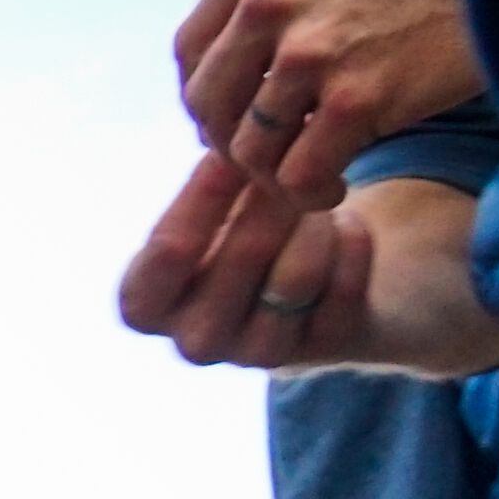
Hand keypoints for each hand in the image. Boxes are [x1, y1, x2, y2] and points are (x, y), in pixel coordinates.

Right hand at [118, 166, 498, 376]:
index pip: (170, 250)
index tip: (229, 153)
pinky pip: (345, 285)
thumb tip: (233, 143)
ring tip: (316, 193)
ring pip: (298, 275)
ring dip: (315, 219)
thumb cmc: (234, 225)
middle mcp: (195, 341)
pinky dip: (352, 242)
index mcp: (146, 305)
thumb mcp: (203, 207)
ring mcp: (258, 355)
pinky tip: (345, 223)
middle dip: (274, 193)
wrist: (299, 278)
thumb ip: (209, 182)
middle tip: (294, 154)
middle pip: (244, 254)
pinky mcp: (320, 350)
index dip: (204, 194)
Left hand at [174, 0, 481, 207]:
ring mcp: (310, 50)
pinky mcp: (355, 98)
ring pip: (250, 149)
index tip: (236, 119)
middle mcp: (270, 0)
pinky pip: (298, 176)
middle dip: (233, 143)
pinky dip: (308, 195)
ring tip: (312, 174)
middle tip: (273, 157)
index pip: (192, 52)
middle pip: (209, 105)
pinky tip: (334, 186)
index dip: (208, 99)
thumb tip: (236, 63)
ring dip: (276, 176)